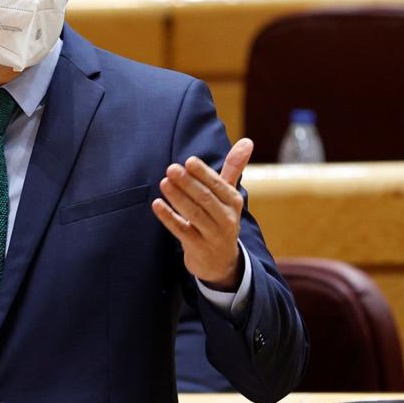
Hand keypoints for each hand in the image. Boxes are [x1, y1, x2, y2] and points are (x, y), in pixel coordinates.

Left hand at [152, 138, 252, 290]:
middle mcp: (226, 219)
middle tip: (171, 168)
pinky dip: (168, 217)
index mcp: (233, 202)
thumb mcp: (229, 195)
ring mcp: (212, 235)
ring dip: (178, 197)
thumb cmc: (221, 218)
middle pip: (205, 199)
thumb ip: (233, 168)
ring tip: (163, 182)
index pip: (218, 186)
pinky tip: (157, 205)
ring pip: (193, 214)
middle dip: (188, 183)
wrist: (221, 262)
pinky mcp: (197, 248)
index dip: (203, 174)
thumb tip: (247, 140)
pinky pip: (181, 231)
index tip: (189, 161)